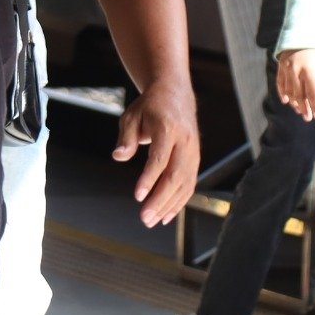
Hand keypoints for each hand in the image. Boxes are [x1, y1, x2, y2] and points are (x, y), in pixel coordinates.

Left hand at [114, 83, 199, 228]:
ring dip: (169, 205)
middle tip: (145, 218)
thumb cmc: (149, 107)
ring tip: (152, 220)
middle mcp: (185, 141)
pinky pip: (189, 184)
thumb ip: (126, 137)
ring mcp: (193, 151)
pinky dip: (179, 201)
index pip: (160, 158)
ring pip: (184, 183)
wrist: (175, 93)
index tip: (138, 196)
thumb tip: (119, 156)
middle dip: (160, 199)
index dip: (150, 179)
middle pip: (175, 175)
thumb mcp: (131, 116)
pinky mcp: (195, 159)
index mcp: (168, 127)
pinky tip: (166, 215)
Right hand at [275, 46, 314, 119]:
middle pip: (299, 94)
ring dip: (294, 103)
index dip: (314, 105)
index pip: (312, 92)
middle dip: (304, 107)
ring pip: (289, 90)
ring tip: (300, 111)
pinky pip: (279, 83)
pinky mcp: (280, 67)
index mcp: (308, 68)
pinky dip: (282, 93)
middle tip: (308, 118)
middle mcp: (295, 70)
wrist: (302, 32)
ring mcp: (286, 68)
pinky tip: (286, 101)